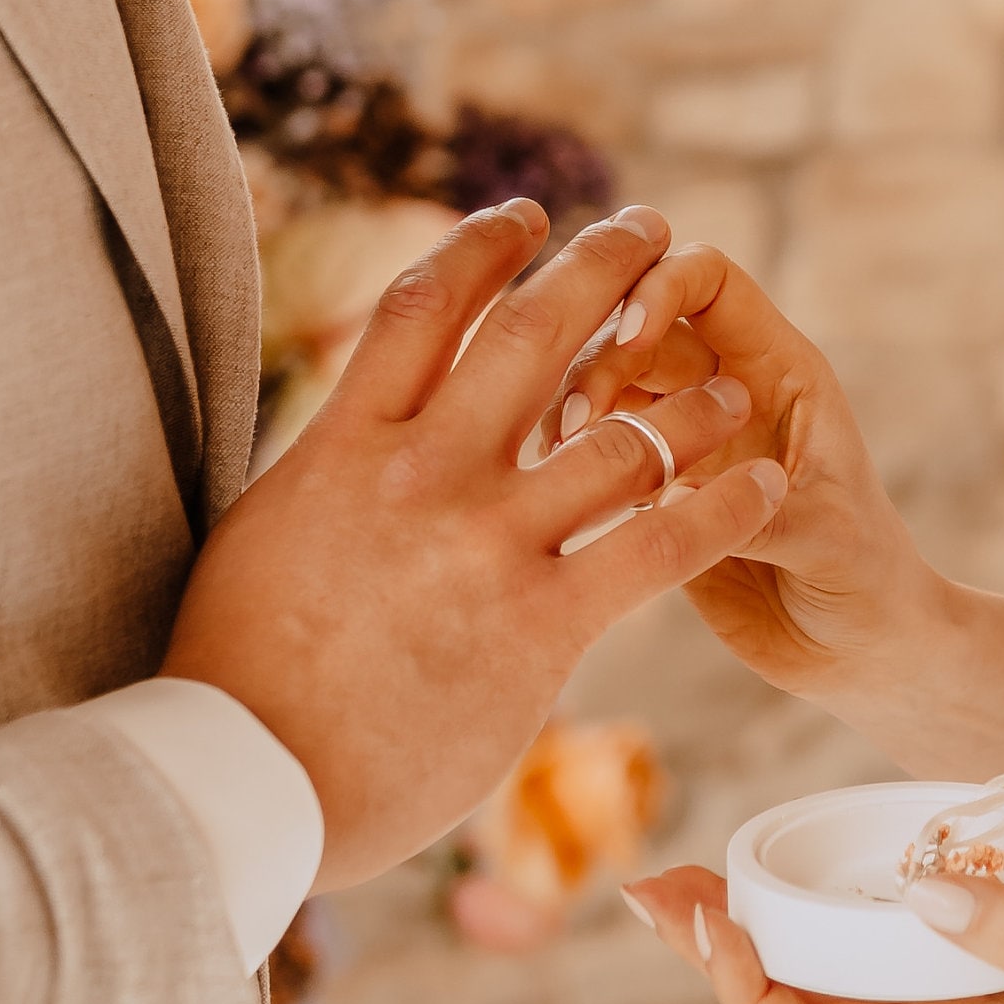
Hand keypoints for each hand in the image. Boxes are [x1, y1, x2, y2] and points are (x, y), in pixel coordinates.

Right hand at [166, 202, 787, 890]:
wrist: (248, 782)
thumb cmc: (238, 681)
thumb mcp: (263, 541)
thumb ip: (324, 482)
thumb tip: (339, 456)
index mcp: (345, 447)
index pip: (424, 309)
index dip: (481, 250)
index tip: (524, 221)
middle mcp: (422, 475)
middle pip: (530, 337)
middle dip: (600, 268)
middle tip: (649, 232)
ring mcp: (485, 544)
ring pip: (616, 437)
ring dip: (687, 402)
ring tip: (731, 386)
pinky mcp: (539, 623)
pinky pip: (656, 545)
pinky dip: (722, 506)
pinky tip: (765, 486)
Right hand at [552, 242, 949, 701]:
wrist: (856, 649)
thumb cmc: (866, 579)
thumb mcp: (826, 538)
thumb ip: (756, 508)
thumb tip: (673, 494)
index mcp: (778, 370)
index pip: (708, 281)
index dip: (660, 285)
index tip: (628, 338)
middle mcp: (724, 390)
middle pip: (636, 325)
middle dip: (595, 357)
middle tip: (573, 423)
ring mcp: (685, 440)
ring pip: (604, 386)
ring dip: (569, 408)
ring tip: (556, 457)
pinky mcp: (653, 491)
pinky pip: (594, 454)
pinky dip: (565, 462)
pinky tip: (551, 491)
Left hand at [620, 849, 1003, 1003]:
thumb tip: (923, 897)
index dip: (744, 993)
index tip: (708, 926)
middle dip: (714, 953)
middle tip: (654, 885)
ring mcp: (950, 974)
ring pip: (818, 962)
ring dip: (746, 922)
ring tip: (685, 872)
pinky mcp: (967, 926)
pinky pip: (863, 922)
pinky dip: (809, 890)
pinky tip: (788, 848)